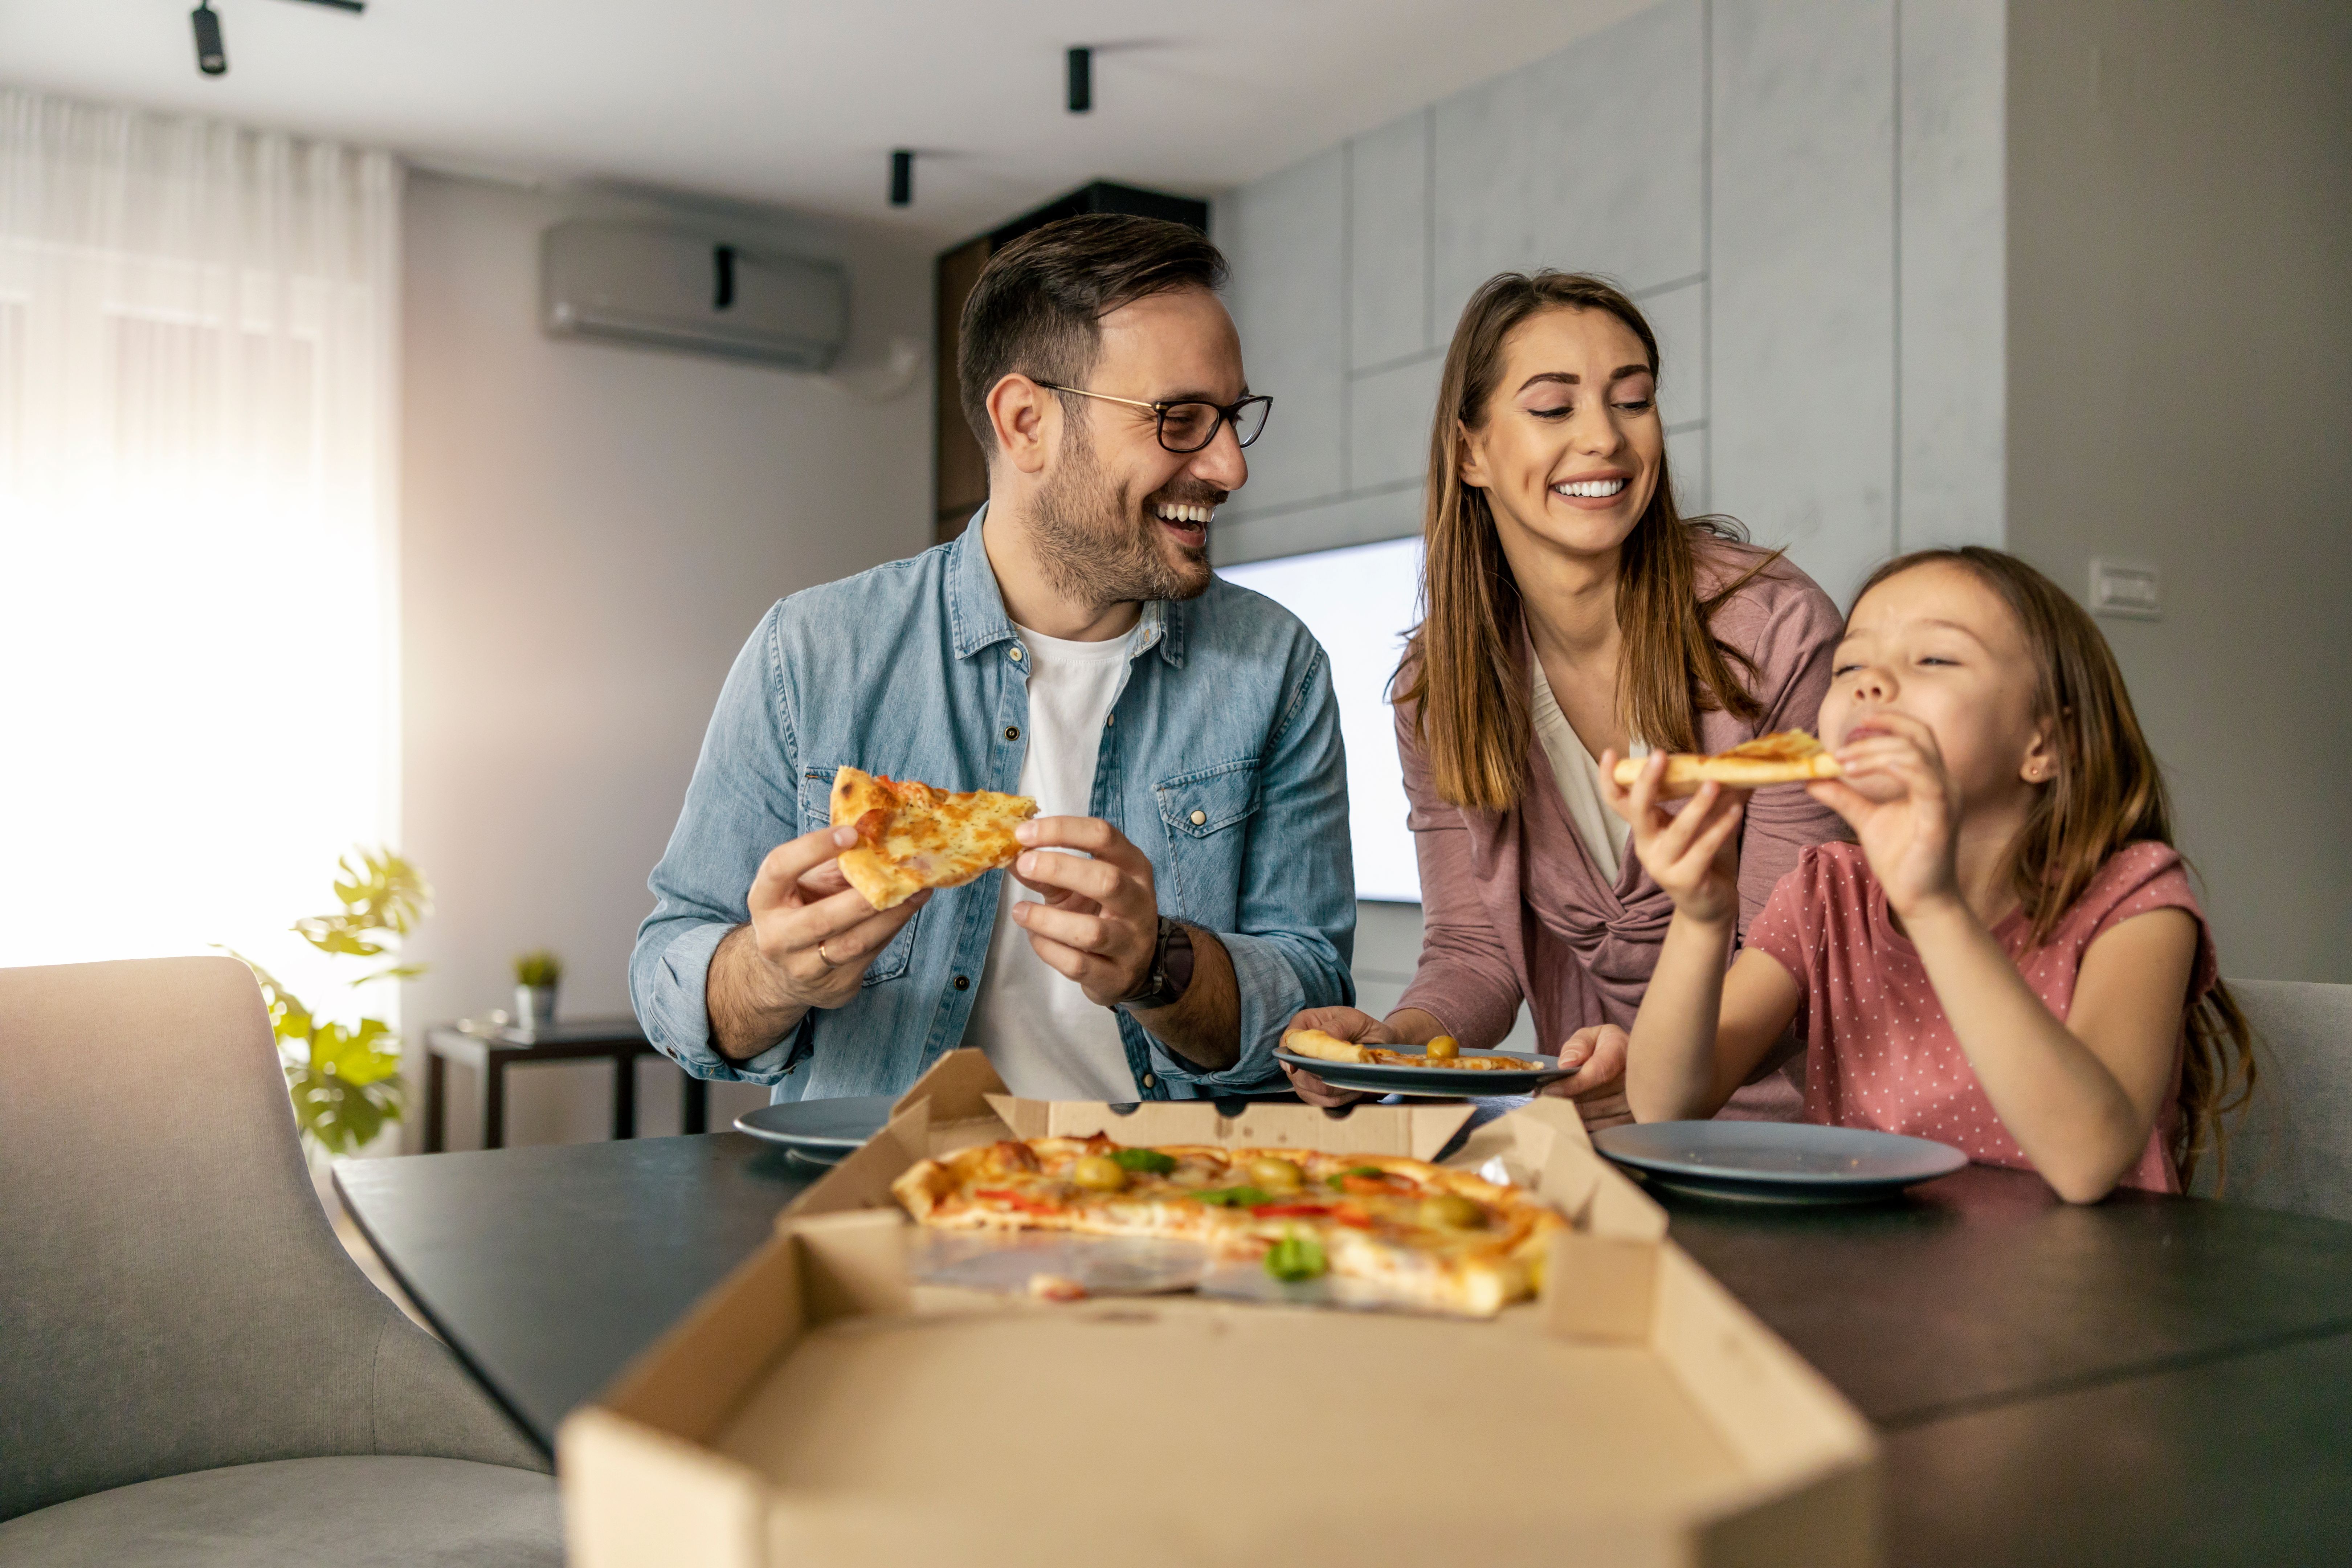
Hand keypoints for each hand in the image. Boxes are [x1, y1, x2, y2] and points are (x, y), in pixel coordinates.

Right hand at [746, 824, 929, 1010]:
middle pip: (822, 918)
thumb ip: (833, 864)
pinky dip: (893, 928)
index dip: (812, 848)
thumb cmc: (799, 910)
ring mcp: (804, 969)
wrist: (784, 973)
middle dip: (865, 896)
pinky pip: (871, 954)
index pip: (779, 868)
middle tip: (901, 873)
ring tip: (919, 889)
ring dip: (892, 914)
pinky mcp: (835, 987)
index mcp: (764, 901)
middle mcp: (777, 939)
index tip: (851, 833)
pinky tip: (910, 907)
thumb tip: (877, 839)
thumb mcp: (803, 883)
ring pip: (855, 943)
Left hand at [1008, 817, 1160, 1006]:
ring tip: (1019, 911)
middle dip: (1059, 868)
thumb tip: (1009, 856)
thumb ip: (1047, 872)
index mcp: (1133, 867)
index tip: (1023, 832)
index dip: (1062, 829)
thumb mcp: (1076, 887)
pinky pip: (1077, 964)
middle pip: (1106, 879)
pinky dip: (1048, 949)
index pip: (1103, 836)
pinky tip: (1035, 938)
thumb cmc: (1100, 914)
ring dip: (1047, 919)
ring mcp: (1131, 942)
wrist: (1130, 968)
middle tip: (1023, 865)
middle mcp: (1139, 902)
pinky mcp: (1116, 976)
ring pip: (1091, 931)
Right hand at [1277, 1006, 1398, 1106]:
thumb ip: (1336, 1027)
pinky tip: (1351, 1091)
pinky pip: (1319, 1100)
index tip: (1295, 1070)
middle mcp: (1301, 1048)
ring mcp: (1306, 1070)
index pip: (1289, 1040)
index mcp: (1305, 1023)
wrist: (1380, 1042)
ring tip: (1353, 1083)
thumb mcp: (1353, 1020)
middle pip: (1295, 1070)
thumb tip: (1321, 1040)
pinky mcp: (1316, 1087)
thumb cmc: (1364, 1027)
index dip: (1289, 1056)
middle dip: (1318, 1078)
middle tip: (1343, 1076)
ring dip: (1331, 1091)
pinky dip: (1336, 1099)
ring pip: (1306, 1089)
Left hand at [1537, 1024, 1631, 1124]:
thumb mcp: (1590, 1036)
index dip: (1571, 1084)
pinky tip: (1574, 1120)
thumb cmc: (1605, 1047)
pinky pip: (1610, 1125)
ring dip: (1576, 1114)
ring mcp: (1639, 1097)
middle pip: (1598, 1096)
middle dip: (1568, 1100)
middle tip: (1545, 1104)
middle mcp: (1635, 1074)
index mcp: (1622, 1049)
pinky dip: (1590, 1124)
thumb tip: (1566, 1063)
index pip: (1597, 1071)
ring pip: (1602, 1113)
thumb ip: (1578, 1045)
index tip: (1548, 1090)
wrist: (1631, 1059)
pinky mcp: (1637, 1114)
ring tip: (1556, 1112)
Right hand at [1601, 750, 1748, 924]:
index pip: (1617, 802)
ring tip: (1715, 783)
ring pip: (1678, 831)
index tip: (1608, 752)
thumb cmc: (1703, 860)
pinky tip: (1736, 809)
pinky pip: (1703, 849)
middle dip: (1647, 782)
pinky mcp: (1686, 881)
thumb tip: (1734, 764)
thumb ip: (1706, 798)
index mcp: (1645, 829)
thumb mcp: (1698, 825)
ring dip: (1697, 805)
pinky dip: (1720, 828)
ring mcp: (1663, 866)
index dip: (1609, 778)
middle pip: (1638, 811)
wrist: (1710, 907)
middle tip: (1660, 755)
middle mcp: (1647, 846)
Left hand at [1808, 714, 1962, 918]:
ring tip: (1842, 763)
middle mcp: (1944, 783)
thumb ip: (1843, 796)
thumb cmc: (1901, 860)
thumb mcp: (1865, 819)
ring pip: (1914, 753)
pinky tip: (1856, 774)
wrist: (1920, 899)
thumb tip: (1812, 777)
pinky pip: (1924, 780)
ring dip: (1874, 751)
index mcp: (1930, 780)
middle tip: (1839, 748)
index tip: (1853, 726)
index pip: (1915, 734)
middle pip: (1918, 734)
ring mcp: (1946, 798)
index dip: (1888, 721)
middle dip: (1878, 731)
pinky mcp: (1941, 817)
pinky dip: (1888, 768)